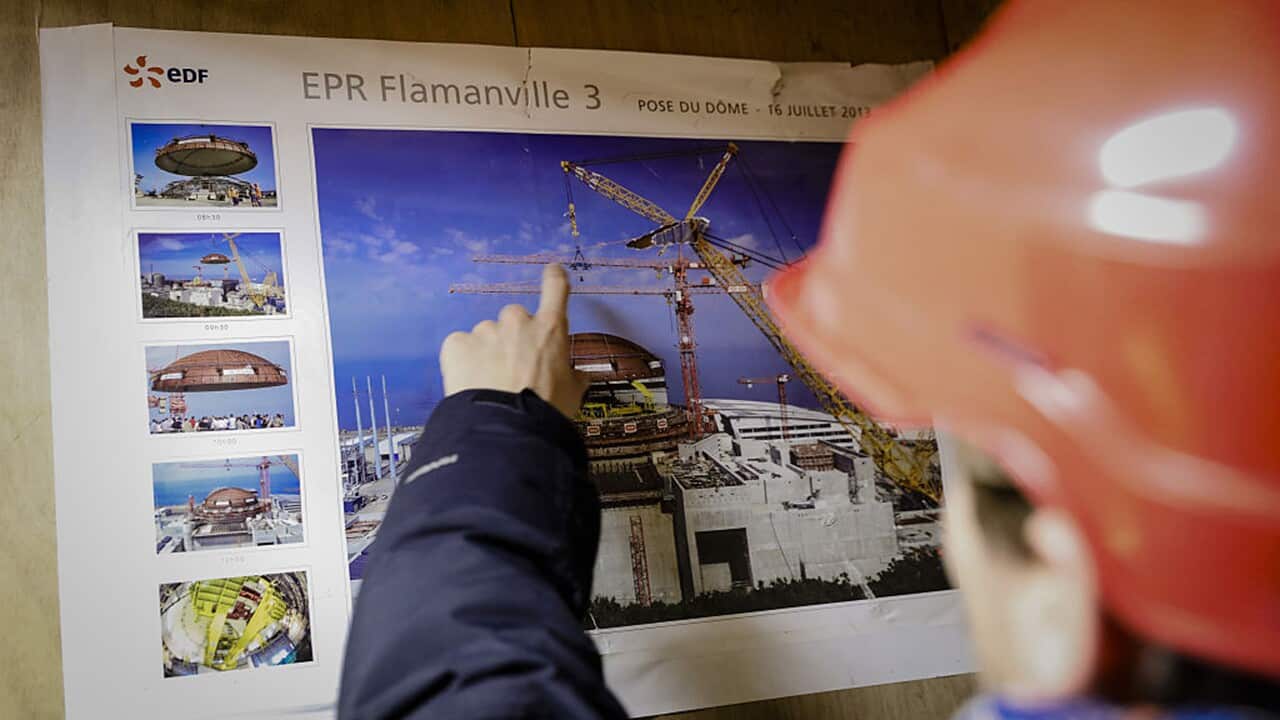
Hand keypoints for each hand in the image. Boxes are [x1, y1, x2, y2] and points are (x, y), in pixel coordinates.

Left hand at [440, 264, 588, 418]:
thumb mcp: (572, 393)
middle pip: (514, 318)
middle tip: (513, 368)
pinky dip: (463, 362)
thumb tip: (579, 377)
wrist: (506, 429)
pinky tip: (470, 383)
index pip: (556, 288)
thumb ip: (573, 376)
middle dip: (513, 338)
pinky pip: (460, 347)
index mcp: (549, 329)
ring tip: (490, 385)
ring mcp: (484, 331)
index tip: (552, 272)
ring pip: (485, 336)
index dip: (554, 278)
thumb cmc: (544, 412)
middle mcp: (516, 322)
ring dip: (487, 353)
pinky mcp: (457, 344)